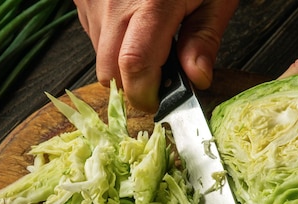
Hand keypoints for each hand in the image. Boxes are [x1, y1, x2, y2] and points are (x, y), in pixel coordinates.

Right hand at [73, 0, 237, 111]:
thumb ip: (204, 38)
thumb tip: (198, 79)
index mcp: (152, 4)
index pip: (134, 66)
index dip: (145, 94)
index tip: (160, 100)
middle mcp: (114, 2)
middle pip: (108, 71)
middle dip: (130, 85)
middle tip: (157, 76)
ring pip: (99, 54)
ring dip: (121, 61)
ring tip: (149, 37)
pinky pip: (92, 32)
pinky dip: (112, 39)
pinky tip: (133, 21)